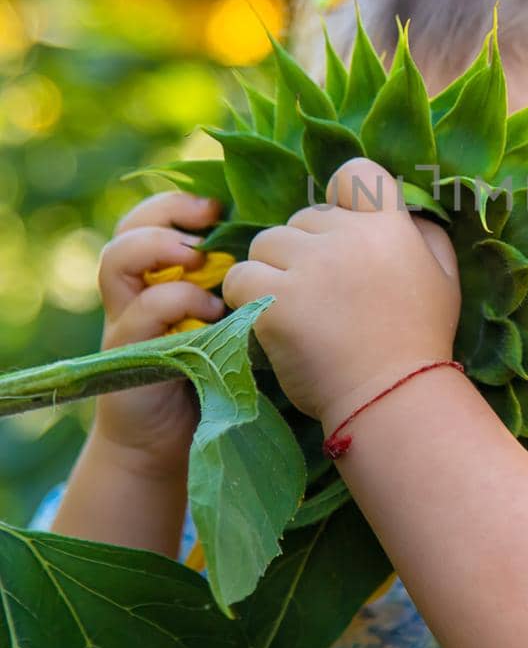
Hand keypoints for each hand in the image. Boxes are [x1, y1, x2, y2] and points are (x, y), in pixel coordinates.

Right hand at [92, 192, 225, 472]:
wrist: (171, 445)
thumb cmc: (212, 379)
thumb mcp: (229, 323)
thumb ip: (240, 288)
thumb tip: (290, 248)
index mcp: (161, 278)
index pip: (154, 218)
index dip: (181, 203)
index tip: (220, 206)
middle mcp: (135, 292)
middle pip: (128, 227)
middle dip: (166, 214)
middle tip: (208, 224)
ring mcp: (126, 320)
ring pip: (117, 260)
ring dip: (161, 250)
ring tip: (201, 263)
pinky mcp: (128, 354)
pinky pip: (139, 314)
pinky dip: (175, 303)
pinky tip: (211, 315)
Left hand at [221, 158, 460, 429]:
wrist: (392, 399)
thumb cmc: (420, 340)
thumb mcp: (443, 278)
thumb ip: (425, 235)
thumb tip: (404, 209)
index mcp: (389, 225)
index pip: (354, 173)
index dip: (343, 199)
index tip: (344, 233)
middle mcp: (346, 237)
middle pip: (302, 218)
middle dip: (307, 249)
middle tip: (325, 293)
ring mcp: (306, 268)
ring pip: (265, 244)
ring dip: (274, 271)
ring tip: (297, 308)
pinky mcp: (273, 302)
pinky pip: (240, 279)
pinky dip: (247, 298)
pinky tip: (270, 320)